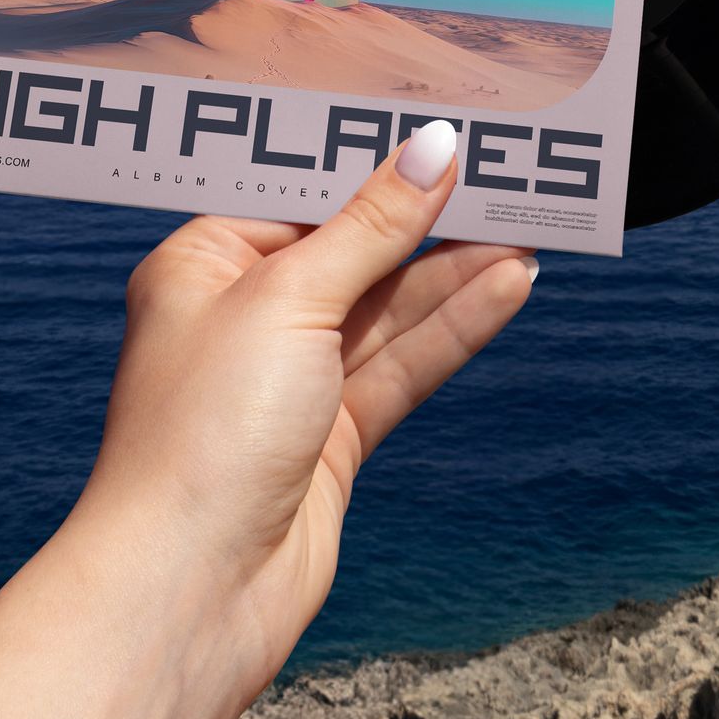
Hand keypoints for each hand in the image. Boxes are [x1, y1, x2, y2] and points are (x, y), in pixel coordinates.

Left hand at [71, 123, 537, 694]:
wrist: (189, 591)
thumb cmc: (204, 433)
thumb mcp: (291, 300)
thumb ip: (371, 226)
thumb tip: (431, 150)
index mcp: (202, 264)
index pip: (298, 193)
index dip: (369, 162)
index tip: (439, 128)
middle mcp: (242, 318)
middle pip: (351, 250)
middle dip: (424, 217)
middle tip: (504, 174)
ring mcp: (288, 382)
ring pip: (386, 311)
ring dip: (454, 272)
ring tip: (530, 227)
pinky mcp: (329, 440)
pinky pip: (401, 368)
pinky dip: (453, 329)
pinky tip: (505, 287)